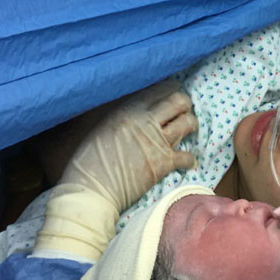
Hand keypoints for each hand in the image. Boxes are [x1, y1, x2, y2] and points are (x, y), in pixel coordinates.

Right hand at [61, 80, 196, 212]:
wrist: (92, 190)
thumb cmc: (88, 162)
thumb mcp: (101, 128)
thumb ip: (122, 118)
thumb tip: (136, 115)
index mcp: (127, 111)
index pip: (157, 90)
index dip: (169, 89)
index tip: (173, 92)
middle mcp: (145, 122)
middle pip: (178, 101)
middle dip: (185, 104)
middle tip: (184, 110)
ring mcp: (157, 142)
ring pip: (187, 123)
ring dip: (191, 125)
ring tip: (189, 129)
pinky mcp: (164, 163)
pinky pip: (187, 156)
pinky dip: (189, 159)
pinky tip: (188, 161)